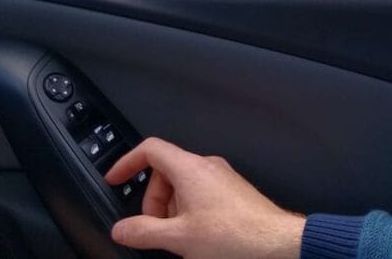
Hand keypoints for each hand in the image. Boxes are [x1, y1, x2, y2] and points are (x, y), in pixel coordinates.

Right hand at [105, 138, 305, 258]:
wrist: (275, 243)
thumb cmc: (235, 236)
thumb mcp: (179, 238)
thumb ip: (144, 232)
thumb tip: (122, 229)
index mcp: (191, 169)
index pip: (150, 149)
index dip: (127, 162)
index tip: (115, 179)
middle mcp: (207, 167)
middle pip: (165, 172)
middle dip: (153, 200)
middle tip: (154, 228)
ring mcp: (221, 178)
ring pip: (182, 185)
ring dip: (171, 209)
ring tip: (179, 237)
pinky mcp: (231, 191)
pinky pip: (199, 193)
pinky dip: (187, 211)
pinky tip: (195, 236)